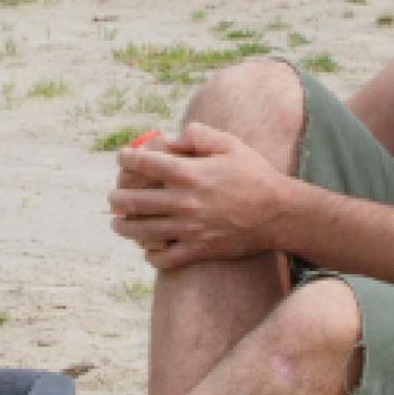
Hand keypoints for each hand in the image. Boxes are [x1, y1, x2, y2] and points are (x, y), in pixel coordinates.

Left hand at [108, 124, 290, 268]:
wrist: (280, 213)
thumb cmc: (255, 175)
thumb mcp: (230, 144)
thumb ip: (197, 135)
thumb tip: (169, 138)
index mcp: (190, 173)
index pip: (144, 164)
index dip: (127, 160)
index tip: (122, 159)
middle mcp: (185, 202)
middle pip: (134, 202)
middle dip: (117, 199)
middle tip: (113, 198)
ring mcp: (190, 230)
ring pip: (142, 232)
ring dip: (124, 228)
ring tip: (118, 224)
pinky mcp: (199, 251)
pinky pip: (165, 259)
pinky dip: (151, 256)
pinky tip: (148, 250)